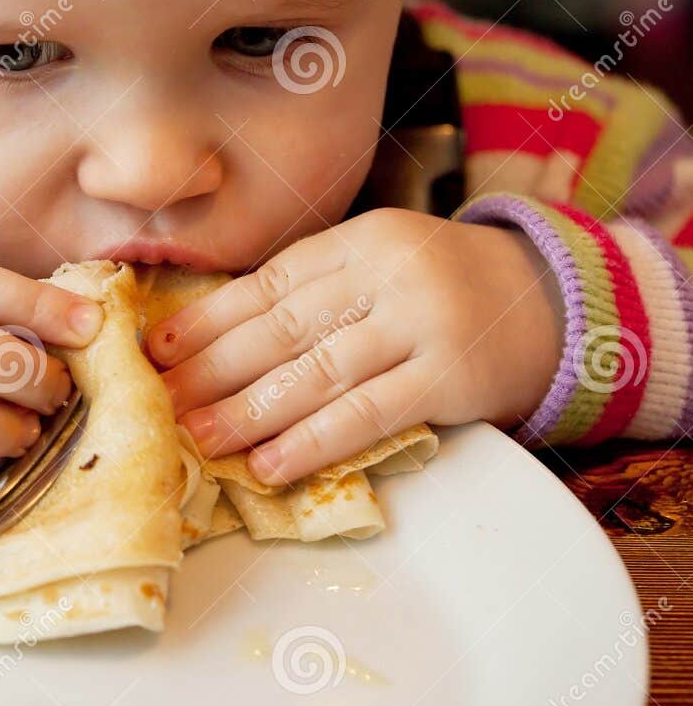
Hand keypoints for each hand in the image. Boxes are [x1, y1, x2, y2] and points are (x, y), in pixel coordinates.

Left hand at [147, 210, 562, 483]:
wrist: (550, 303)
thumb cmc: (445, 292)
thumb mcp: (383, 268)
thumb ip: (317, 293)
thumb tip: (216, 341)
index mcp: (360, 241)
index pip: (269, 282)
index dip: (208, 318)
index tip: (156, 349)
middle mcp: (387, 272)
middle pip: (282, 327)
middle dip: (212, 370)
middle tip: (159, 403)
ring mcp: (421, 322)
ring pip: (317, 372)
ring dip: (249, 411)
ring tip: (198, 439)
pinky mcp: (450, 375)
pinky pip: (367, 413)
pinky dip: (313, 441)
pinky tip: (270, 464)